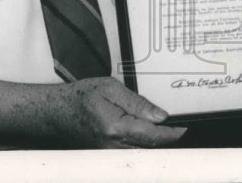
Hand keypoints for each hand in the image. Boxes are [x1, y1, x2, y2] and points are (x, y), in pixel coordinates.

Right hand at [54, 77, 186, 147]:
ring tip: (167, 128)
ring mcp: (110, 152)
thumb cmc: (81, 96)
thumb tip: (159, 116)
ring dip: (156, 141)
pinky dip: (144, 143)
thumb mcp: (110, 88)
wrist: (57, 110)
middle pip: (149, 146)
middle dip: (167, 138)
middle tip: (180, 126)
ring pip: (142, 150)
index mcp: (115, 127)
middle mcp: (113, 145)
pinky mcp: (108, 153)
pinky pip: (132, 150)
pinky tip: (148, 132)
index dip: (171, 133)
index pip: (152, 135)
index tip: (184, 128)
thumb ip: (137, 102)